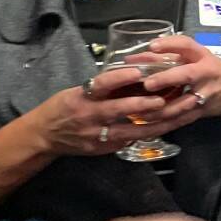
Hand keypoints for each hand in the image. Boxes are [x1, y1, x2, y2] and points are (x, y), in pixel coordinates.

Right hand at [32, 69, 174, 157]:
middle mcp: (90, 115)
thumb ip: (102, 87)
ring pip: (130, 130)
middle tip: (164, 99)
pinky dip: (147, 134)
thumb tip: (134, 76)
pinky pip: (129, 141)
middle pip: (119, 110)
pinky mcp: (103, 149)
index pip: (101, 84)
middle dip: (144, 105)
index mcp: (82, 96)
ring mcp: (97, 135)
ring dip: (155, 124)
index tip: (139, 72)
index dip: (120, 77)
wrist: (44, 136)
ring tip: (176, 115)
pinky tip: (166, 128)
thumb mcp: (77, 92)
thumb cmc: (63, 107)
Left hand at [132, 35, 220, 136]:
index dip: (170, 44)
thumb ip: (168, 57)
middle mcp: (206, 74)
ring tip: (141, 110)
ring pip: (183, 103)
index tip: (152, 46)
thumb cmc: (213, 70)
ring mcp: (205, 95)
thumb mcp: (197, 58)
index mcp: (203, 57)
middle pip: (187, 75)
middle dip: (167, 79)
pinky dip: (164, 124)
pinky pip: (181, 120)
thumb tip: (136, 59)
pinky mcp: (201, 112)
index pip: (187, 45)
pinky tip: (148, 125)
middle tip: (148, 83)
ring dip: (161, 109)